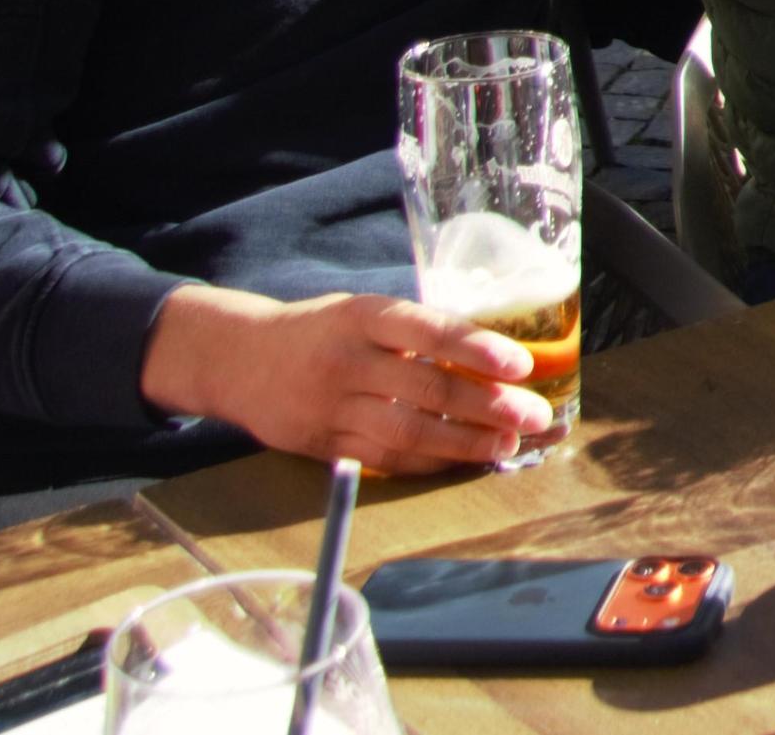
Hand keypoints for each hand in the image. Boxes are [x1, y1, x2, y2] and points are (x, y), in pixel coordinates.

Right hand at [141, 287, 555, 474]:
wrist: (240, 359)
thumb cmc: (321, 330)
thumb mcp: (362, 312)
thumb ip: (414, 334)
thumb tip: (490, 359)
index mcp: (361, 315)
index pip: (427, 330)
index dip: (475, 349)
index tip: (520, 363)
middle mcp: (347, 361)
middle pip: (426, 388)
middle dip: (487, 406)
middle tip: (535, 414)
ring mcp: (333, 407)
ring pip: (409, 432)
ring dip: (466, 443)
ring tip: (508, 444)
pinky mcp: (325, 446)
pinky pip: (386, 460)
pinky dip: (430, 462)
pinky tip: (463, 461)